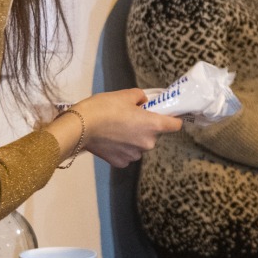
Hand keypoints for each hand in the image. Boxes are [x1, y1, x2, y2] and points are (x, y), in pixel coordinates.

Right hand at [59, 88, 181, 167]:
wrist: (81, 127)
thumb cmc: (105, 107)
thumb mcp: (125, 94)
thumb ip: (140, 97)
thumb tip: (143, 103)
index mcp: (153, 125)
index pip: (175, 125)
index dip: (173, 119)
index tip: (166, 116)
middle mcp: (148, 143)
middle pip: (154, 135)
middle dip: (146, 128)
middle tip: (130, 118)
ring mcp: (134, 155)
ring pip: (140, 145)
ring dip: (133, 139)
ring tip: (116, 129)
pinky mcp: (121, 163)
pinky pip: (127, 154)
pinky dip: (122, 148)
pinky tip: (110, 140)